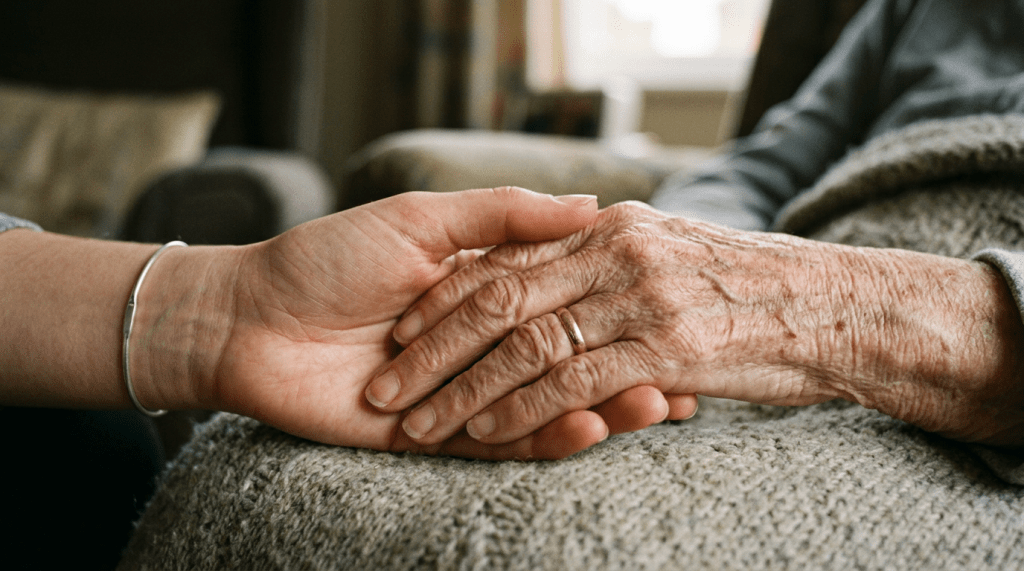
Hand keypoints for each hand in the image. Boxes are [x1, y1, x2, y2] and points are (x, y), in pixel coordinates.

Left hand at [171, 188, 680, 458]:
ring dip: (602, 408)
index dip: (617, 310)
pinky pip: (501, 446)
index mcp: (482, 291)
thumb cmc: (327, 258)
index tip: (673, 309)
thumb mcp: (420, 219)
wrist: (248, 318)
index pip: (565, 304)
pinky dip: (546, 436)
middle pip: (567, 362)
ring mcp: (460, 394)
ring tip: (655, 404)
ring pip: (543, 407)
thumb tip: (590, 204)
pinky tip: (590, 425)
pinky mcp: (435, 439)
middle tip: (683, 376)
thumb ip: (503, 216)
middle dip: (626, 369)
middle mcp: (478, 346)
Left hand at [366, 201, 1023, 447]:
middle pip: (499, 302)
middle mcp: (612, 258)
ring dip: (464, 391)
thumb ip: (601, 241)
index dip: (447, 297)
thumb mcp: (667, 243)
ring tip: (417, 423)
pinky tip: (485, 433)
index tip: (402, 329)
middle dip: (434, 348)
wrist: (841, 306)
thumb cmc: (754, 280)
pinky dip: (520, 409)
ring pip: (526, 348)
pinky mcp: (659, 352)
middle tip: (386, 385)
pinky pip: (571, 384)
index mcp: (606, 229)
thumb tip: (553, 244)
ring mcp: (635, 304)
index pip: (505, 261)